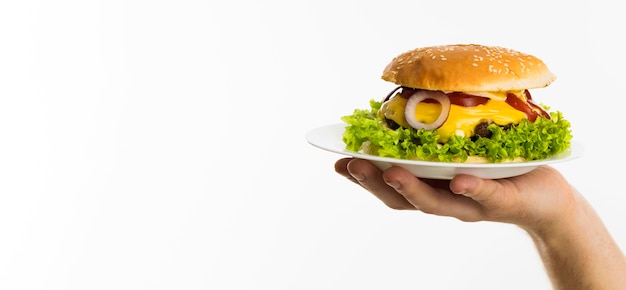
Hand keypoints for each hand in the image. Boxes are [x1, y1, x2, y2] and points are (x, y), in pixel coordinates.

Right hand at [334, 158, 575, 230]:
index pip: (389, 185)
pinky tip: (459, 181)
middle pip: (403, 199)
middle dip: (375, 183)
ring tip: (394, 174)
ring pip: (437, 202)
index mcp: (431, 187)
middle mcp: (445, 200)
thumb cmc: (499, 170)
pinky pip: (487, 196)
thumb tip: (406, 107)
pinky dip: (471, 190)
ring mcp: (471, 204)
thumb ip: (435, 141)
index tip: (337, 162)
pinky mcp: (504, 201)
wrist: (547, 199)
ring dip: (412, 189)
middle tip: (352, 166)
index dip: (362, 177)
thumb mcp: (461, 155)